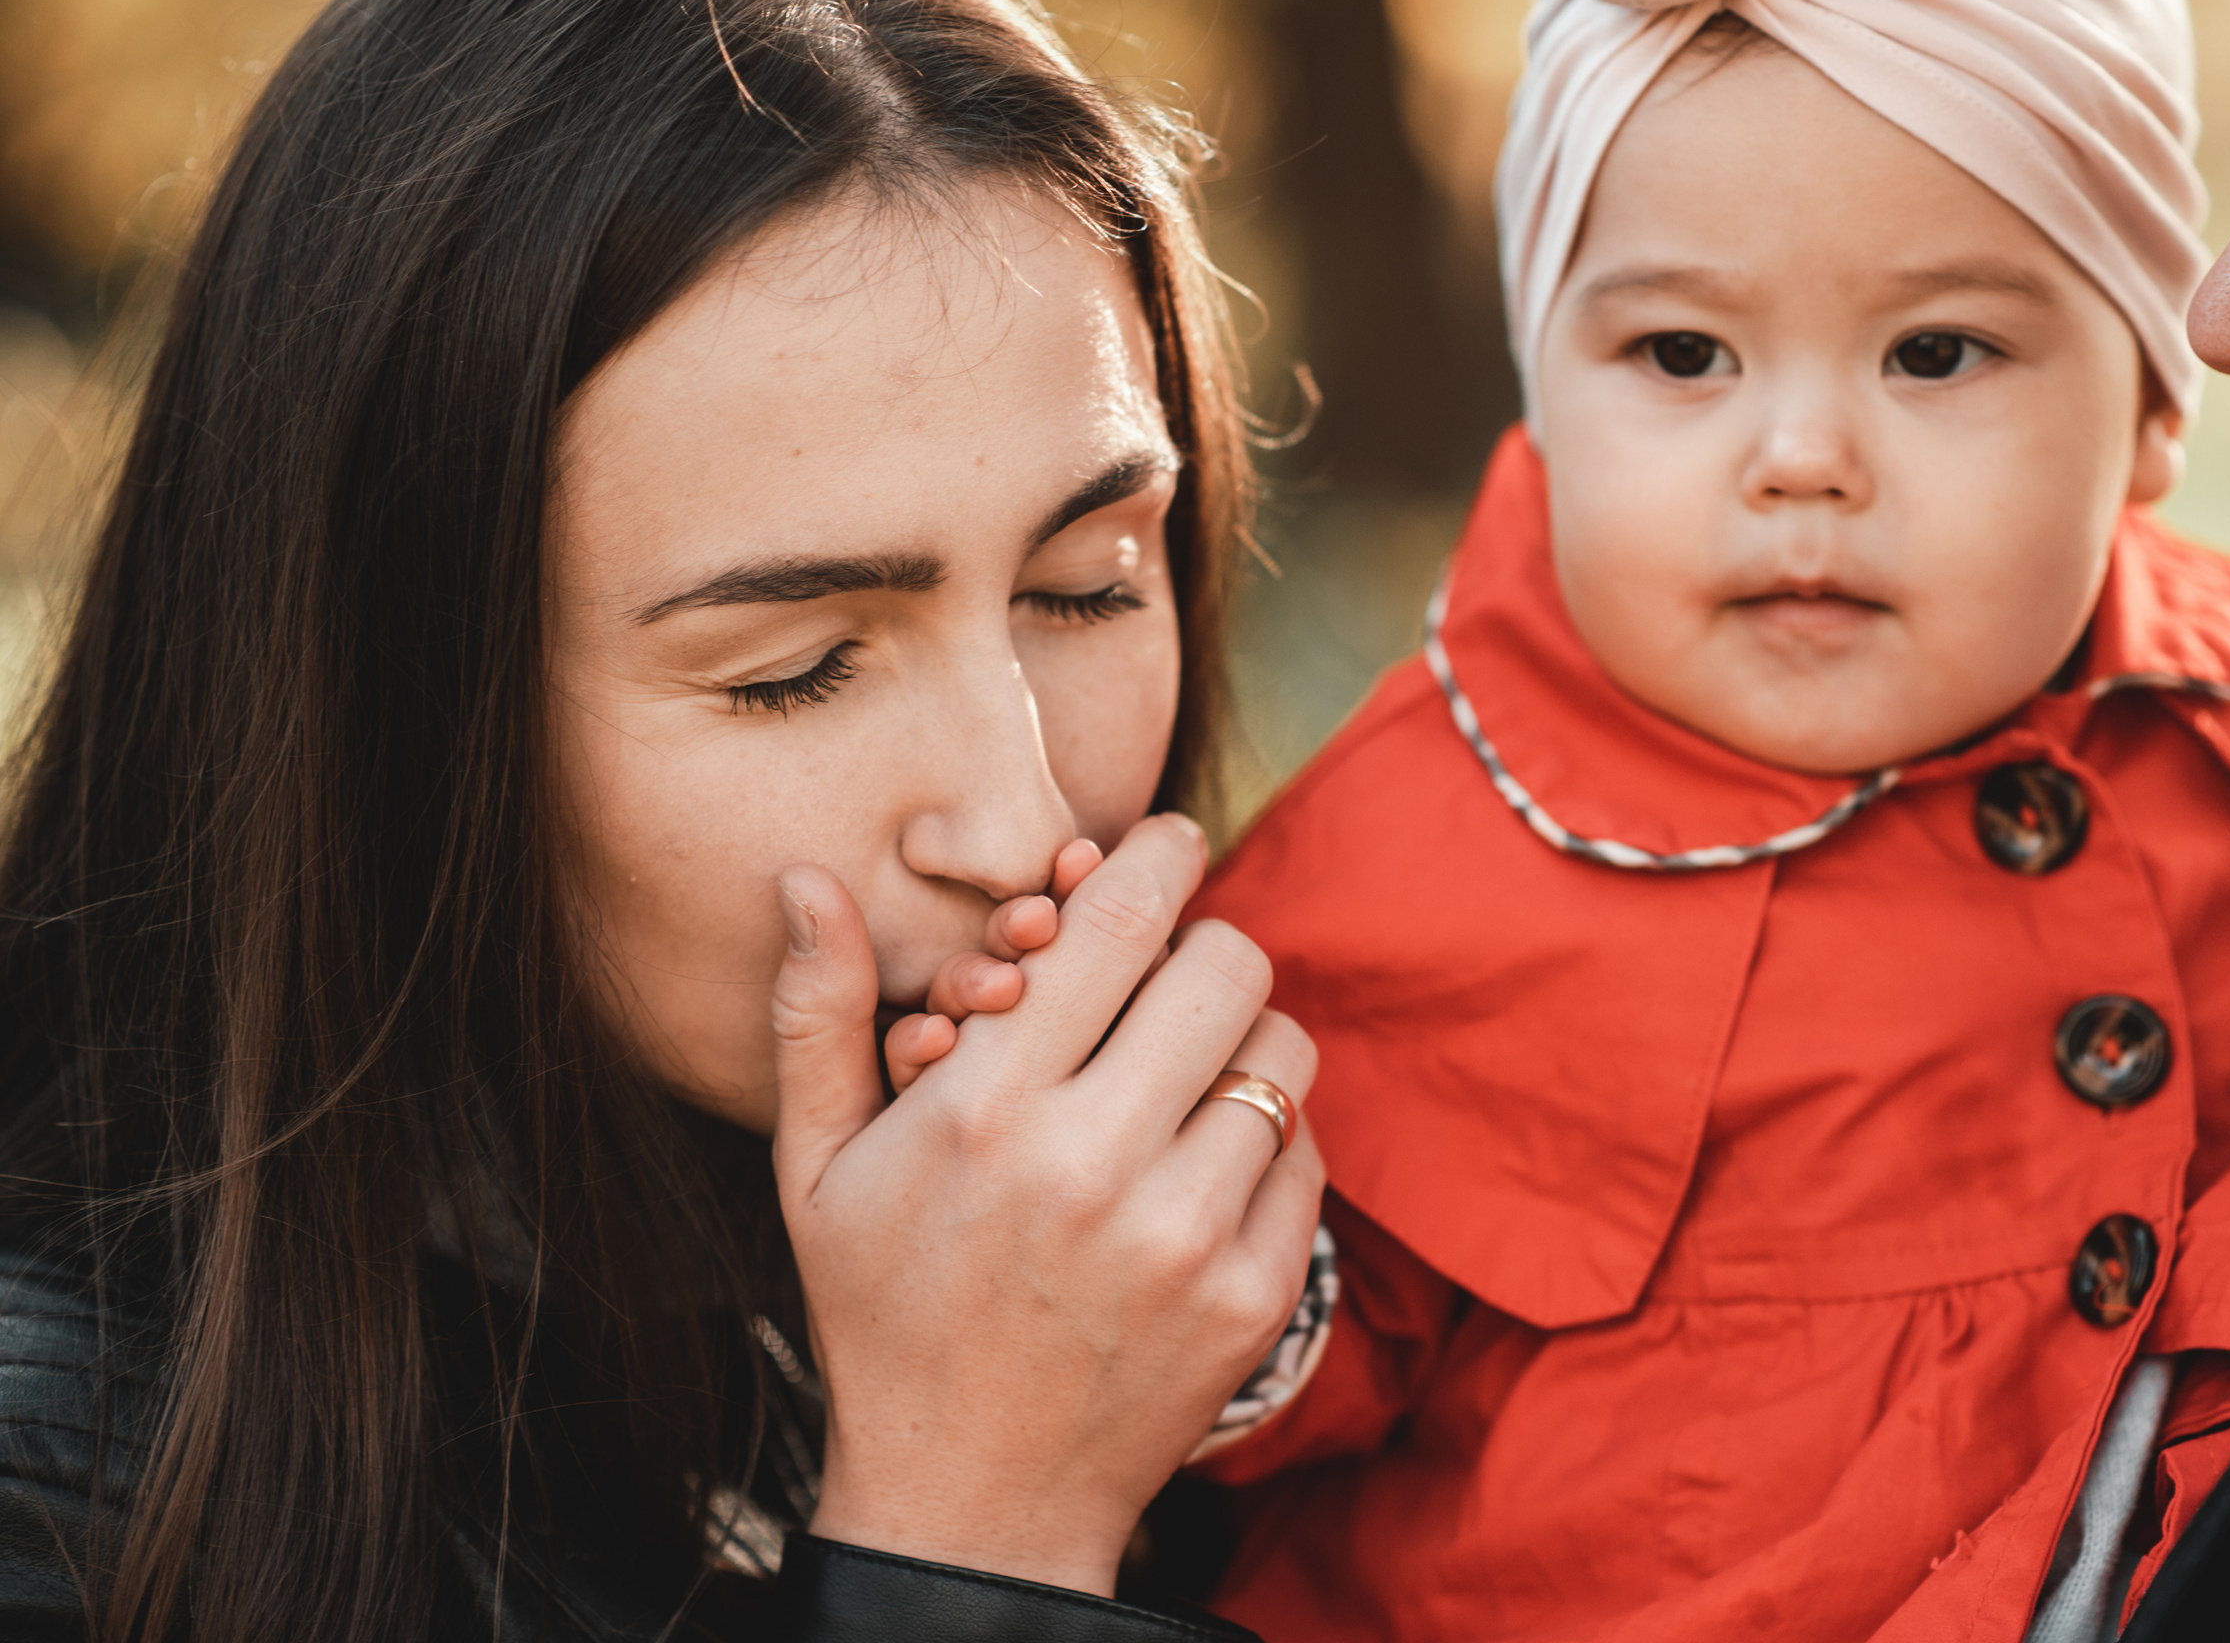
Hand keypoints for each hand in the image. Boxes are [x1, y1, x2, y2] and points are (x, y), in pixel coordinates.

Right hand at [767, 814, 1322, 1595]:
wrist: (969, 1502)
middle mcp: (1094, 1164)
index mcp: (986, 1113)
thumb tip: (807, 879)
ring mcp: (1187, 1236)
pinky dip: (1268, 1135)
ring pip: (1282, 1050)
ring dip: (1241, 1038)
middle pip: (1225, 962)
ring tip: (1183, 1071)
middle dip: (1198, 945)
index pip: (1119, 920)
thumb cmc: (883, 1315)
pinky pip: (1307, 1151)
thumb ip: (817, 1014)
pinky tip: (1204, 1162)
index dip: (1154, 854)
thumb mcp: (816, 1169)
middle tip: (1166, 973)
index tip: (1163, 843)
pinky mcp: (1254, 1295)